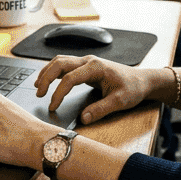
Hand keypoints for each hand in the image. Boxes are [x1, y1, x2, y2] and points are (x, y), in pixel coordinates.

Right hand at [35, 55, 153, 124]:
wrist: (142, 80)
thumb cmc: (133, 88)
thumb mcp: (120, 101)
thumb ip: (101, 109)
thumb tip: (83, 118)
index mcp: (96, 67)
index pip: (69, 78)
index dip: (58, 93)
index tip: (52, 106)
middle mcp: (89, 61)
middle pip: (59, 63)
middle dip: (46, 77)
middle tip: (39, 94)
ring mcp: (86, 62)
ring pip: (59, 61)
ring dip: (47, 72)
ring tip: (39, 87)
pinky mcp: (86, 66)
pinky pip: (64, 64)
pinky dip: (53, 71)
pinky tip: (48, 80)